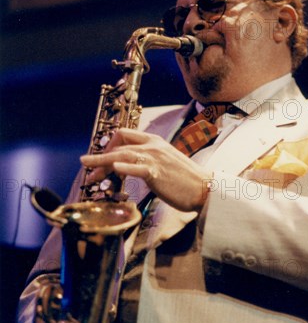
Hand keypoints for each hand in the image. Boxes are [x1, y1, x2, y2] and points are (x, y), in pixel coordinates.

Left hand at [80, 128, 211, 212]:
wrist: (203, 188)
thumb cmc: (184, 179)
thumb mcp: (163, 163)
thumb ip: (146, 161)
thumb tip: (128, 167)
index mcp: (154, 141)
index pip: (124, 135)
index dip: (108, 146)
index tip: (101, 160)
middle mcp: (152, 145)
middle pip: (118, 144)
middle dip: (100, 156)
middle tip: (89, 171)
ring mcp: (154, 158)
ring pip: (121, 155)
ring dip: (102, 164)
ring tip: (90, 175)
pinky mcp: (156, 172)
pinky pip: (137, 167)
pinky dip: (124, 168)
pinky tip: (114, 169)